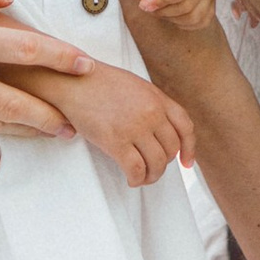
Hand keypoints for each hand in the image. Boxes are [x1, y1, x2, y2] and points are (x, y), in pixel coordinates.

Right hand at [28, 59, 196, 186]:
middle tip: (151, 169)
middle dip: (163, 164)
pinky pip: (136, 169)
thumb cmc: (96, 82)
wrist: (70, 80)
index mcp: (157, 97)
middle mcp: (151, 112)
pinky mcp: (116, 141)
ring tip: (141, 178)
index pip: (185, 127)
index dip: (189, 149)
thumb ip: (149, 103)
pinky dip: (136, 179)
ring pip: (156, 163)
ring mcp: (135, 127)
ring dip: (151, 176)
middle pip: (170, 150)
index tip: (186, 163)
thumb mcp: (133, 84)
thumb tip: (158, 128)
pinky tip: (130, 180)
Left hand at [95, 0, 219, 34]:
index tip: (143, 4)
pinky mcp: (212, 3)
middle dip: (164, 9)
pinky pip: (198, 22)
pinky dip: (180, 21)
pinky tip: (169, 11)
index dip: (161, 0)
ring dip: (170, 16)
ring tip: (156, 5)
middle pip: (188, 5)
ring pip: (194, 16)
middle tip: (146, 4)